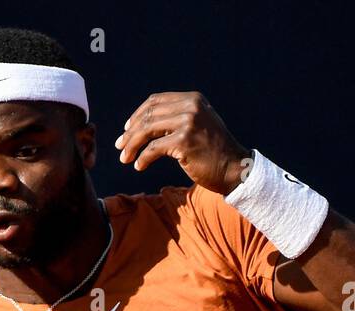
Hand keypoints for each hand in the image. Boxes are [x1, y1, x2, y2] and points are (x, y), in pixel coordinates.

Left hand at [113, 91, 250, 194]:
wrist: (234, 168)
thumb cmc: (213, 151)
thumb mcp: (197, 125)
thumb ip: (178, 118)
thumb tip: (144, 123)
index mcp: (192, 99)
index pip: (155, 101)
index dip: (137, 115)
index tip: (127, 129)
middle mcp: (190, 107)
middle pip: (148, 116)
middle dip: (130, 133)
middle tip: (120, 147)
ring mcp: (188, 123)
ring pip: (147, 131)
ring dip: (132, 146)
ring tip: (124, 158)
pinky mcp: (184, 141)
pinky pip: (153, 149)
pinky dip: (143, 159)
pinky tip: (139, 166)